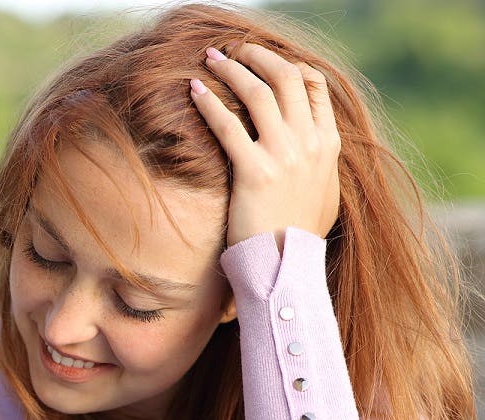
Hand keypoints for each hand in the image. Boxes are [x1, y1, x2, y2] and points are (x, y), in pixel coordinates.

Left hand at [190, 43, 340, 249]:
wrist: (287, 265)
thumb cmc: (298, 234)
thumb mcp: (323, 193)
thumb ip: (319, 165)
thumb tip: (311, 152)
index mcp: (328, 144)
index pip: (315, 86)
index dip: (290, 64)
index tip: (265, 61)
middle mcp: (310, 143)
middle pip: (286, 78)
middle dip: (258, 56)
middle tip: (234, 50)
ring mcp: (285, 155)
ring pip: (258, 93)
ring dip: (232, 69)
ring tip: (211, 59)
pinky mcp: (255, 171)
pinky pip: (228, 125)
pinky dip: (209, 102)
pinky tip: (194, 89)